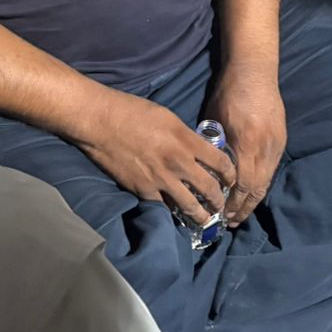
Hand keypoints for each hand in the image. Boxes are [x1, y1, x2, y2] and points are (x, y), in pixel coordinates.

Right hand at [75, 90, 233, 227]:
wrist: (101, 121)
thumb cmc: (132, 111)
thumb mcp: (168, 117)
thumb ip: (185, 136)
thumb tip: (195, 149)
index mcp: (186, 141)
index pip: (220, 162)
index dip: (230, 174)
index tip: (231, 179)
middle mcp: (178, 163)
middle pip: (209, 189)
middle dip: (219, 201)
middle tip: (221, 206)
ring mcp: (161, 180)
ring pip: (189, 206)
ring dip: (201, 215)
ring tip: (205, 220)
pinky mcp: (143, 191)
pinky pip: (164, 207)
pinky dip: (172, 212)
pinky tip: (175, 214)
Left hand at [202, 61, 285, 226]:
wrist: (255, 72)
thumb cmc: (229, 93)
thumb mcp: (214, 119)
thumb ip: (213, 145)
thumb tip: (204, 167)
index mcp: (245, 143)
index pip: (241, 185)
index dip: (232, 203)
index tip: (221, 215)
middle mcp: (264, 149)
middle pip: (256, 189)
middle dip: (242, 208)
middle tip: (230, 222)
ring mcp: (275, 146)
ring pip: (266, 182)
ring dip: (253, 200)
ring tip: (240, 213)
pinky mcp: (281, 141)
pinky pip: (271, 170)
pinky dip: (261, 184)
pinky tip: (251, 192)